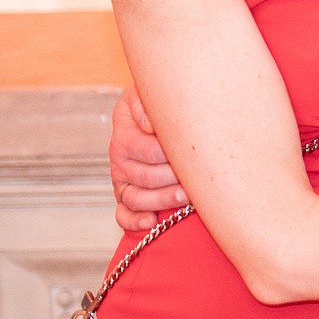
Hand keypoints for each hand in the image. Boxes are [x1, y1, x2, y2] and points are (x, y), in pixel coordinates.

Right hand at [109, 86, 186, 230]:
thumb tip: (152, 126)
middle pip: (145, 176)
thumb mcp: (155, 97)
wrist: (161, 114)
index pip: (149, 150)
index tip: (193, 155)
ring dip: (162, 200)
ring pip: (136, 198)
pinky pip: (123, 214)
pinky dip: (134, 221)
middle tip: (198, 179)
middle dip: (173, 179)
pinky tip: (151, 221)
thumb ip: (152, 108)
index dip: (172, 156)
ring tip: (186, 197)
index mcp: (126, 131)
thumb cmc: (166, 106)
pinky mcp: (125, 195)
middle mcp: (120, 156)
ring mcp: (122, 177)